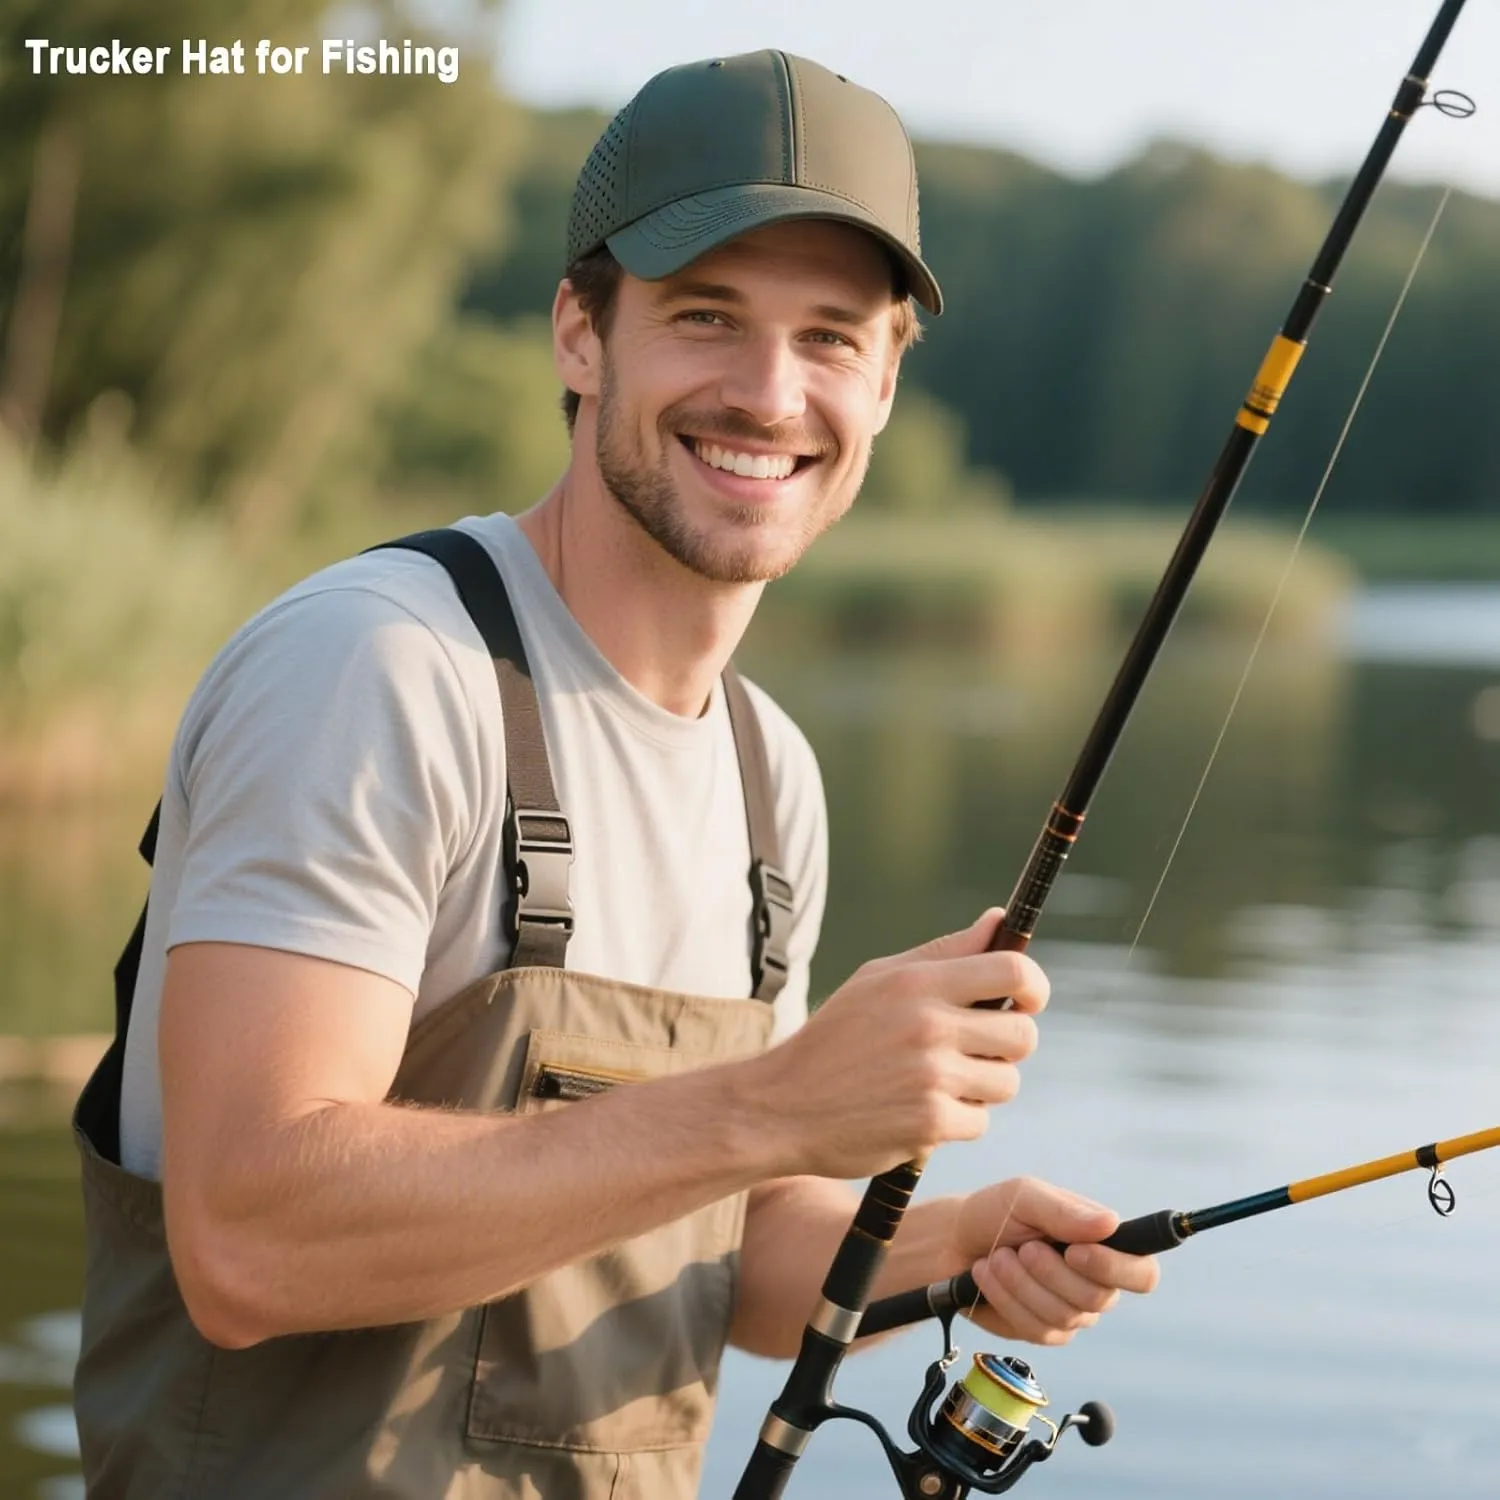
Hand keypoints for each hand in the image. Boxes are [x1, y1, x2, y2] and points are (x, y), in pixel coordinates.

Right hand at [747, 910, 1048, 1179]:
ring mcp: (932, 1077)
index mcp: (918, 983)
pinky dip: (956, 1122)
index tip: (1028, 1000)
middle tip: (974, 1050)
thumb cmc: (835, 1038)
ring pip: (1005, 1082)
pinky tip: (918, 1111)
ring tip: (935, 1082)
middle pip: (1023, 1034)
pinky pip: (980, 1122)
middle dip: (1007, 1046)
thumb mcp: (878, 980)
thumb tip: (998, 920)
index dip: (1034, 986)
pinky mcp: (931, 1124)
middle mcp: (929, 1026)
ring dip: (980, 1087)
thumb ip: (944, 952)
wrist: (780, 1106)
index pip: (1013, 970)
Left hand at [954, 1177, 1160, 1345]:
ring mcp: (1072, 1311)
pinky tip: (988, 1275)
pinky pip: (1037, 1330)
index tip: (1075, 1252)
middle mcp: (1095, 1281)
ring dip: (1021, 1283)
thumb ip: (1065, 1211)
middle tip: (1022, 1248)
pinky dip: (1006, 1298)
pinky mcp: (1044, 1331)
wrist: (954, 1241)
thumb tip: (1111, 1223)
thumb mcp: (1024, 1197)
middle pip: (1099, 1297)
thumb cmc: (996, 1213)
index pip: (1143, 1272)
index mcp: (1102, 1244)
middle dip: (1050, 1271)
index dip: (1117, 1268)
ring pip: (1065, 1315)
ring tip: (997, 1257)